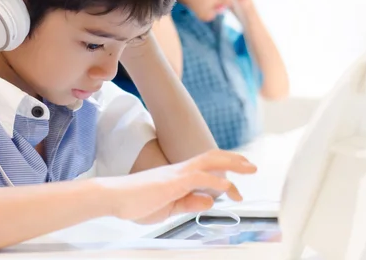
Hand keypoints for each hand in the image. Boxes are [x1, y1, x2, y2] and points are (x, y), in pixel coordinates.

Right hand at [98, 149, 256, 223]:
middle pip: (212, 158)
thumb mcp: (169, 207)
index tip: (237, 191)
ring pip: (209, 161)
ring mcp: (176, 174)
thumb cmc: (136, 202)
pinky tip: (227, 189)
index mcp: (178, 176)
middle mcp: (180, 170)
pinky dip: (215, 181)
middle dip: (234, 161)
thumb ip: (189, 202)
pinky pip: (198, 177)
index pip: (207, 169)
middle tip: (252, 166)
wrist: (113, 197)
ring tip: (249, 168)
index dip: (225, 176)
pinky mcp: (172, 181)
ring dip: (232, 164)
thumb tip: (211, 200)